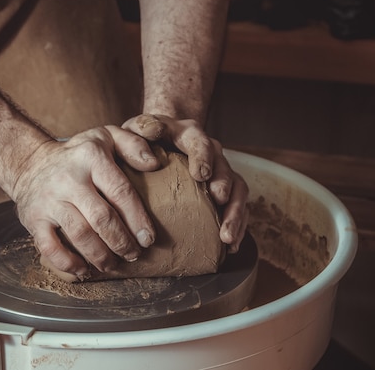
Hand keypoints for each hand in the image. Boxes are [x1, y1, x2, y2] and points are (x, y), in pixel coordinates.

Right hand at [11, 126, 159, 278]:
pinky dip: (68, 263)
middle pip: (102, 218)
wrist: (30, 163)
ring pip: (80, 235)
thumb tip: (154, 164)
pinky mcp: (33, 218)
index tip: (148, 239)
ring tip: (112, 264)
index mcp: (91, 157)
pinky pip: (50, 247)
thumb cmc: (77, 155)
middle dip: (122, 242)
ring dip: (101, 256)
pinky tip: (84, 269)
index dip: (138, 219)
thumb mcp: (106, 137)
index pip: (120, 191)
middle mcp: (68, 178)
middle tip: (133, 254)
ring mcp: (49, 200)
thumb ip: (133, 145)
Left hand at [122, 114, 247, 252]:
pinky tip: (230, 246)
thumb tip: (151, 152)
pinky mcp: (223, 193)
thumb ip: (141, 129)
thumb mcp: (137, 128)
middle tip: (219, 200)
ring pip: (238, 191)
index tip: (200, 174)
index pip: (201, 142)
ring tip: (226, 236)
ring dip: (235, 213)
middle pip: (225, 168)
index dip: (203, 157)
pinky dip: (237, 227)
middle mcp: (211, 152)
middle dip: (225, 185)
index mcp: (190, 135)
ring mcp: (220, 173)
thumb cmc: (144, 138)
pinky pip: (237, 209)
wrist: (158, 141)